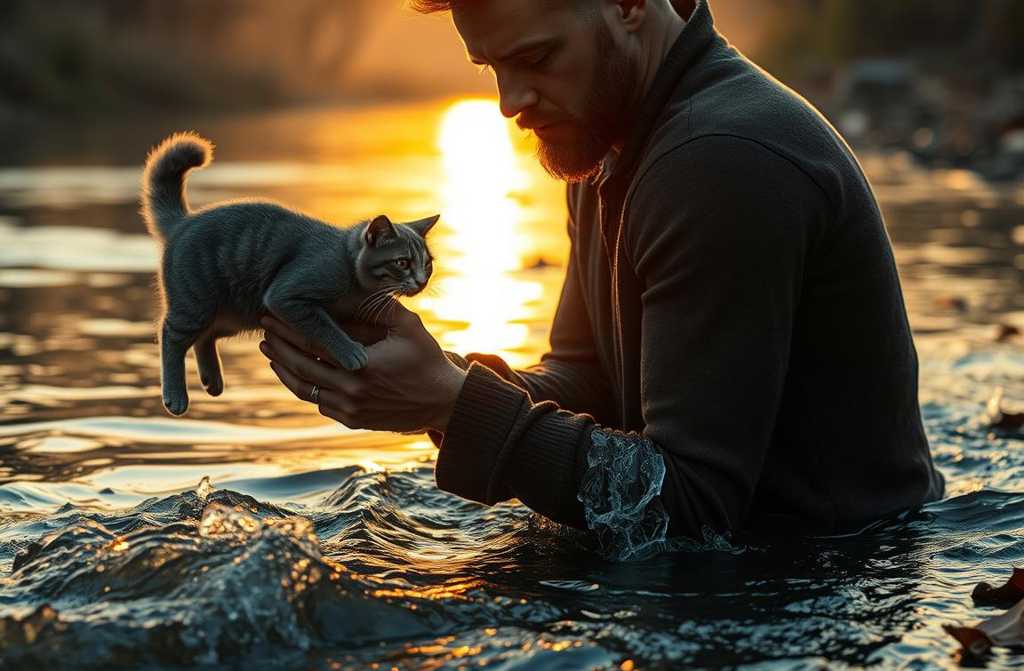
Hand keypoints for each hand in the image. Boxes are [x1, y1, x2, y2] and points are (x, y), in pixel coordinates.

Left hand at [259, 305, 466, 432]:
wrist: (444, 402)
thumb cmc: (428, 360)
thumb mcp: (409, 326)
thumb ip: (379, 308)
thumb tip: (349, 291)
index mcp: (362, 367)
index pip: (315, 344)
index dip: (290, 330)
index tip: (273, 316)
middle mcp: (351, 392)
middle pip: (300, 367)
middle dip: (278, 347)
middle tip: (263, 330)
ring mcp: (350, 410)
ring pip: (304, 390)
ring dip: (284, 369)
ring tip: (271, 352)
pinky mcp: (352, 421)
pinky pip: (319, 403)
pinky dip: (306, 387)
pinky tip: (297, 372)